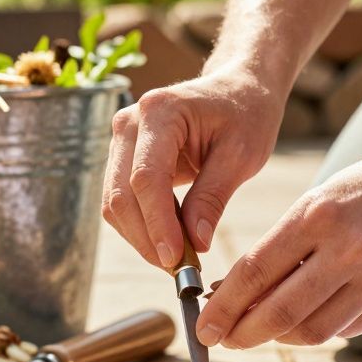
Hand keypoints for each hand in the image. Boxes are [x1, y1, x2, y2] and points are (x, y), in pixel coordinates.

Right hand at [102, 71, 282, 267]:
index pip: (146, 178)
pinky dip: (143, 227)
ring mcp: (121, 139)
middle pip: (121, 195)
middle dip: (147, 239)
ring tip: (181, 260)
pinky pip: (123, 201)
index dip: (158, 224)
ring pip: (115, 203)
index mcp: (160, 111)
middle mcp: (129, 122)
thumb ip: (213, 197)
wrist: (237, 89)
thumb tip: (195, 244)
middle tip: (181, 272)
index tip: (178, 260)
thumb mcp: (242, 155)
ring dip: (143, 238)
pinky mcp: (123, 157)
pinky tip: (172, 241)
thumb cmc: (245, 114)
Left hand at [195, 133, 361, 347]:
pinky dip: (319, 329)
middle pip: (280, 312)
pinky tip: (303, 322)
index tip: (203, 325)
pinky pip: (349, 327)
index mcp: (318, 214)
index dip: (223, 306)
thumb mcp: (322, 198)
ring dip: (279, 337)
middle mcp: (349, 248)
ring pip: (314, 330)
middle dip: (242, 333)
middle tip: (222, 340)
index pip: (255, 273)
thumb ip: (284, 246)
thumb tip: (234, 291)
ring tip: (260, 331)